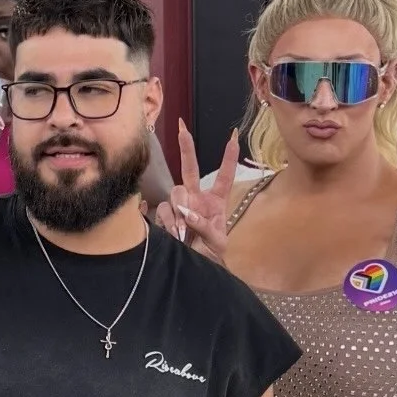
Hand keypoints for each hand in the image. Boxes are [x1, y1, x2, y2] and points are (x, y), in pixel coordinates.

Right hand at [155, 122, 238, 264]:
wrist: (195, 268)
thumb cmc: (212, 254)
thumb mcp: (217, 242)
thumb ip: (204, 226)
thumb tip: (187, 213)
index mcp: (215, 202)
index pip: (224, 177)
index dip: (228, 158)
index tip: (233, 138)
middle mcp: (196, 199)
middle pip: (189, 169)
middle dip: (186, 147)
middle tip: (182, 128)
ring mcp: (180, 207)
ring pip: (174, 194)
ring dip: (178, 211)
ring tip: (183, 234)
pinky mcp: (166, 216)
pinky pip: (163, 211)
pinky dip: (168, 222)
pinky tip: (172, 233)